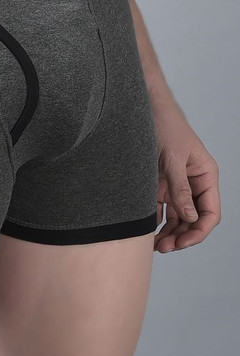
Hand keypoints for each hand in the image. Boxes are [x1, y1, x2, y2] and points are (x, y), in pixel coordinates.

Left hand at [152, 100, 220, 252]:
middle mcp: (193, 183)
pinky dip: (156, 221)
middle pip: (193, 219)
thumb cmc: (164, 126)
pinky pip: (162, 208)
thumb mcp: (172, 158)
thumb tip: (190, 219)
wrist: (144, 108)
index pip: (210, 213)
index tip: (182, 243)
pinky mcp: (160, 183)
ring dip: (169, 232)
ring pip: (177, 217)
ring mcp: (177, 184)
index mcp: (205, 176)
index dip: (199, 231)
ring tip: (155, 245)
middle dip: (182, 236)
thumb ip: (180, 188)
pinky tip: (146, 230)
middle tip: (163, 248)